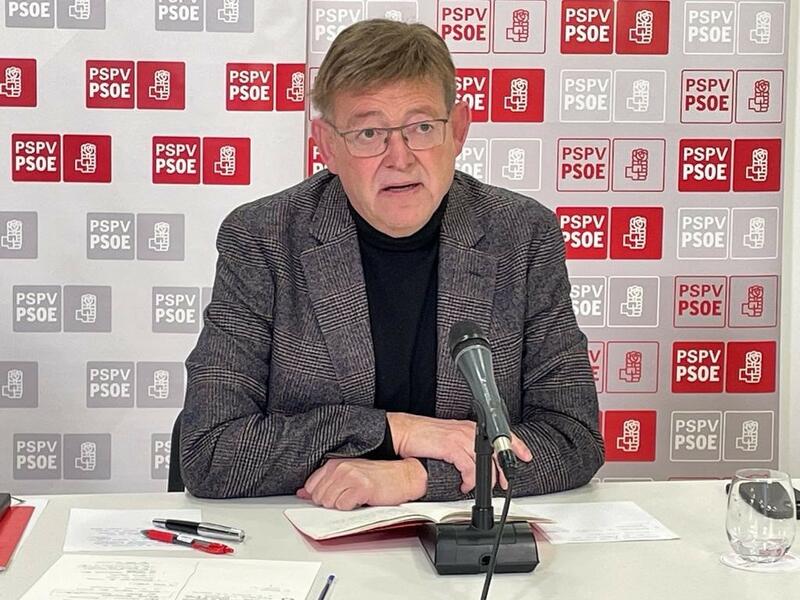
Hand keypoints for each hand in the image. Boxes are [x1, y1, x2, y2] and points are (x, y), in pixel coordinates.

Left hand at [296, 458, 426, 510]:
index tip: (334, 496)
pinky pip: (343, 506)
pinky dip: (352, 507)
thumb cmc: (377, 478)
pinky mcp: (360, 487)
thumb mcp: (348, 475)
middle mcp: (340, 467)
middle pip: (319, 497)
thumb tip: (304, 493)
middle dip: (332, 502)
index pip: (311, 486)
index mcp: (335, 463)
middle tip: (348, 497)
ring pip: (329, 502)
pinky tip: (362, 500)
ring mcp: (350, 476)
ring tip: (355, 498)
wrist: (402, 477)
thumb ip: (325, 483)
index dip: (321, 496)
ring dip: (342, 505)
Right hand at [386, 413, 532, 493]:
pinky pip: (469, 468)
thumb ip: (464, 447)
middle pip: (496, 450)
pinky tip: (463, 486)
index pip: (500, 433)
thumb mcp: (449, 438)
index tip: (525, 455)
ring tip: (475, 488)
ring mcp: (460, 438)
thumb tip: (473, 463)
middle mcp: (467, 430)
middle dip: (502, 471)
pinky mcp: (451, 447)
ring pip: (484, 463)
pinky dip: (469, 480)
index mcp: (469, 427)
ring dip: (484, 480)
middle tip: (503, 484)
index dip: (516, 444)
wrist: (404, 432)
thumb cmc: (423, 437)